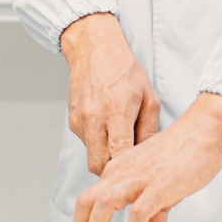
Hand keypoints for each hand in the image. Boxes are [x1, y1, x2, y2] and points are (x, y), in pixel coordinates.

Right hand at [60, 12, 161, 177]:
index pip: (119, 153)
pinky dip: (98, 143)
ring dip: (105, 155)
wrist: (94, 49)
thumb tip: (148, 156)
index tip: (138, 172)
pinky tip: (108, 128)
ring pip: (91, 155)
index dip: (128, 168)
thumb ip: (149, 130)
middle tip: (128, 164)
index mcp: (116, 110)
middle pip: (98, 165)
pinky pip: (86, 142)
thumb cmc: (124, 70)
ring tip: (120, 141)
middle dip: (113, 170)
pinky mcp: (72, 120)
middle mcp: (93, 117)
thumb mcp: (148, 97)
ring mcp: (79, 120)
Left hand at [73, 92, 221, 221]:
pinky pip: (138, 213)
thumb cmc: (180, 154)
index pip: (88, 199)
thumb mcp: (158, 192)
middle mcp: (121, 173)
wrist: (202, 131)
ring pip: (104, 204)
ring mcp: (139, 179)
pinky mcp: (159, 187)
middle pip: (86, 202)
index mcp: (117, 171)